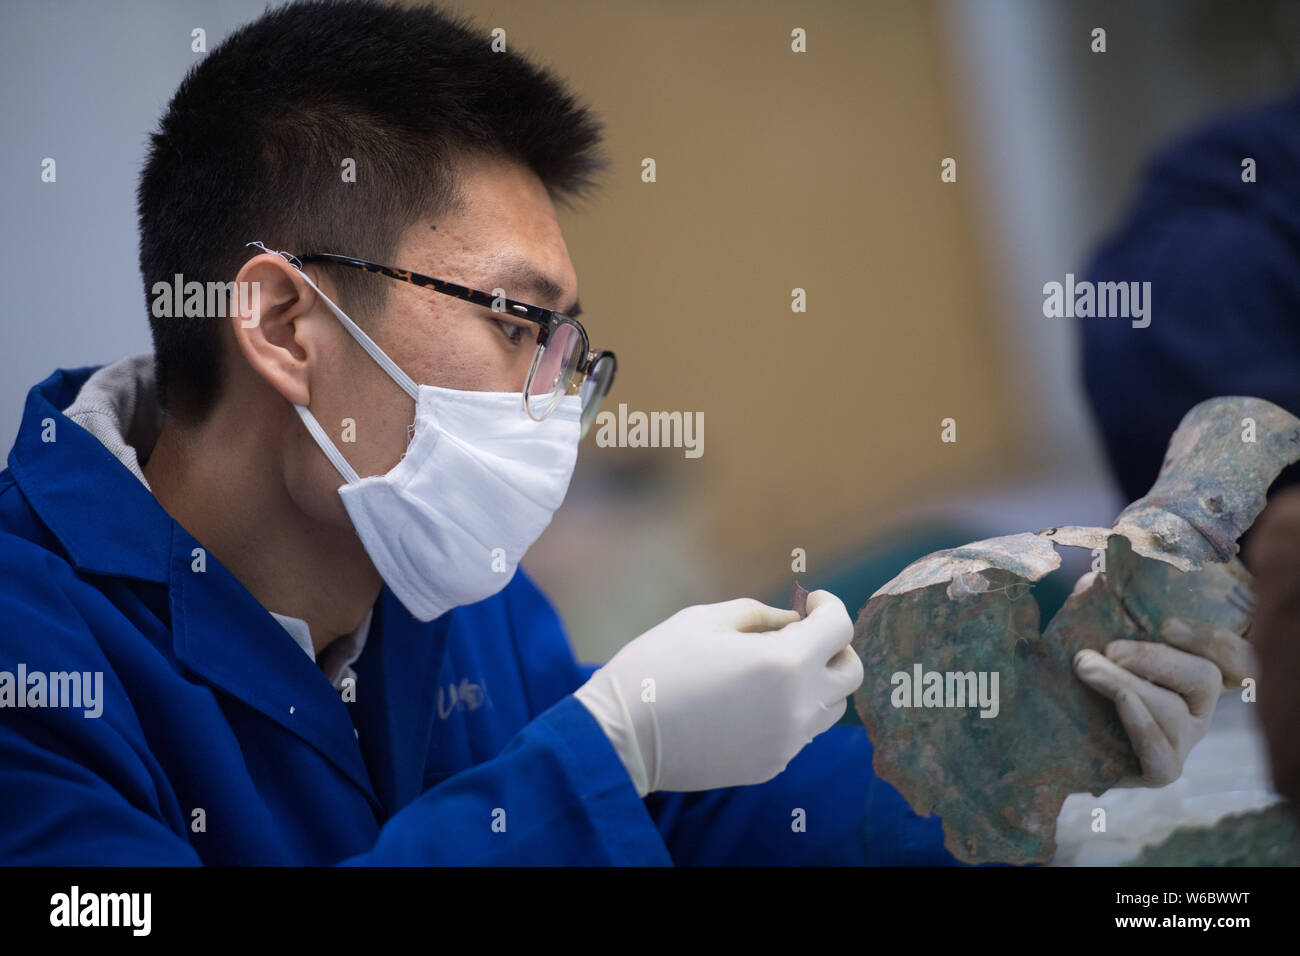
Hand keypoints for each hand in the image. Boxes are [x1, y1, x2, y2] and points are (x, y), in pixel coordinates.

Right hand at [574, 591, 862, 795]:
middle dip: (835, 647)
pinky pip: (801, 733)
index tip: (811, 602)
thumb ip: (759, 615)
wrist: (623, 737)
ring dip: (817, 681)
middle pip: (851, 673)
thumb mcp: (704, 620)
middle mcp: (798, 706)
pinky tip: (753, 702)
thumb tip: (792, 622)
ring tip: (776, 670)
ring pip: (831, 707)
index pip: (840, 628)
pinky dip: (792, 711)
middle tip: (804, 635)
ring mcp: (788, 741)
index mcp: (785, 662)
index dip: (829, 607)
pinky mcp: (771, 765)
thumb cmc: (658, 666)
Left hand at [1073, 616, 1255, 786]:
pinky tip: (1119, 703)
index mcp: (1195, 671)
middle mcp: (1199, 707)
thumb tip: (1093, 578)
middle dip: (1154, 658)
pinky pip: (1162, 754)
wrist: (1059, 730)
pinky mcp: (1161, 770)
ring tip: (1085, 667)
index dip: (1214, 640)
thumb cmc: (1089, 672)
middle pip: (1203, 678)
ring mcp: (1183, 740)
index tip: (1166, 624)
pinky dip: (1141, 726)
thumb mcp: (1099, 633)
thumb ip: (1105, 604)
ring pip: (1173, 711)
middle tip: (1108, 649)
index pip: (1237, 658)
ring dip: (1126, 684)